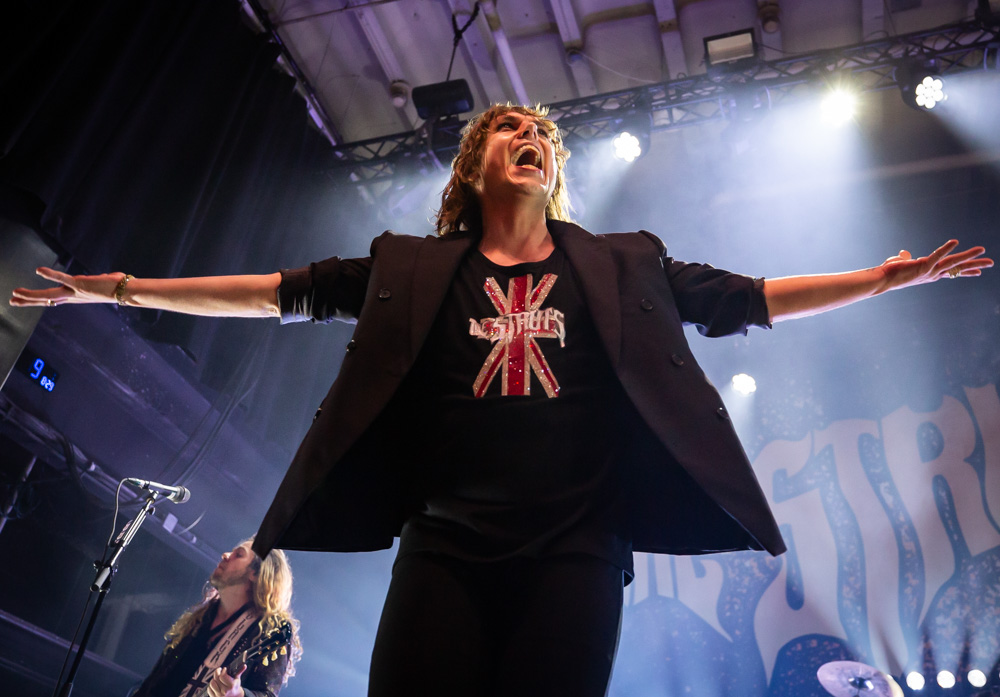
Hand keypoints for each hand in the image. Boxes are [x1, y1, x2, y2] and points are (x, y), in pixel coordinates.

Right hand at [9, 268, 124, 307]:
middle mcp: (73, 296)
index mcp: (76, 297)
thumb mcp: (104, 284)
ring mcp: (75, 291)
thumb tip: (104, 278)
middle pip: (46, 300)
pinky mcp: (79, 283)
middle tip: (12, 301)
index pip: (54, 300)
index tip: (25, 302)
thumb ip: (100, 281)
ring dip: (31, 294)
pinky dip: (50, 274)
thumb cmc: (118, 288)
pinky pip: (62, 278)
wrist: (126, 292)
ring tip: (15, 293)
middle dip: (28, 300)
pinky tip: (38, 270)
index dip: (39, 301)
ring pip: (48, 294)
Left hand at [206, 664, 245, 696]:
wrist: (234, 696)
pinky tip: (215, 684)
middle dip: (217, 672)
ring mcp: (219, 695)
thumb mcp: (237, 679)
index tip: (224, 669)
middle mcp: (225, 691)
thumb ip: (239, 672)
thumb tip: (244, 666)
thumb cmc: (235, 686)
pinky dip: (211, 686)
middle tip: (219, 670)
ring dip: (214, 679)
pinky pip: (209, 689)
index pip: (222, 676)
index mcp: (231, 686)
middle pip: (216, 678)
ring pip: (212, 684)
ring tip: (217, 678)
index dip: (223, 671)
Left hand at [879, 240, 991, 291]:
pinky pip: (936, 256)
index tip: (979, 272)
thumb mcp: (901, 264)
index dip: (966, 272)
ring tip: (981, 250)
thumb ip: (905, 258)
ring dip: (968, 256)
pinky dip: (945, 249)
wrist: (881, 280)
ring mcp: (929, 272)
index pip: (952, 272)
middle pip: (958, 269)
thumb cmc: (890, 273)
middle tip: (991, 263)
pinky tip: (955, 241)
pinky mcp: (923, 266)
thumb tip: (904, 253)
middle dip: (975, 265)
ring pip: (953, 263)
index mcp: (931, 274)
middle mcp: (933, 274)